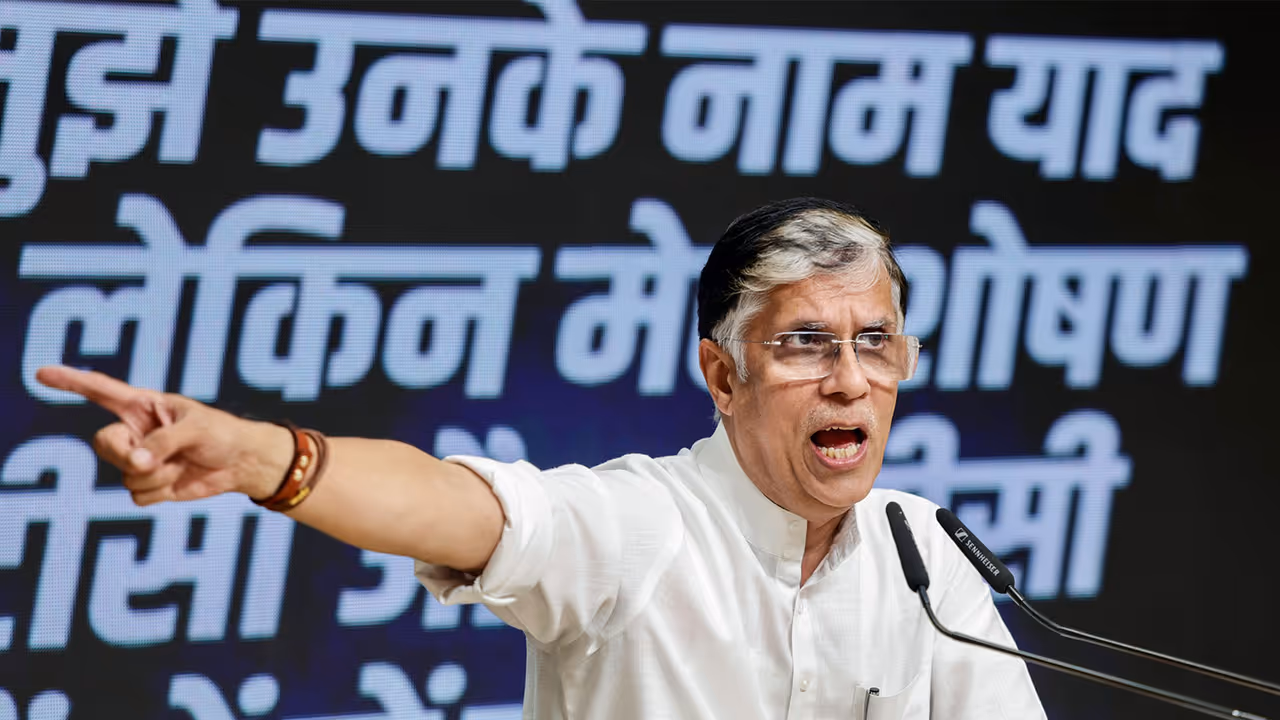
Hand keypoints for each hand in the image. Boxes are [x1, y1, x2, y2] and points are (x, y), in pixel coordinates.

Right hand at [35, 366, 292, 505]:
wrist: (241, 463)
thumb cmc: (223, 434)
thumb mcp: (197, 429)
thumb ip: (164, 442)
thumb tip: (135, 463)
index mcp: (144, 406)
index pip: (100, 390)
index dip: (71, 381)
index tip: (40, 373)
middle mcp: (135, 431)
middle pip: (104, 444)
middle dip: (127, 454)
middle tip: (153, 456)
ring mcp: (139, 458)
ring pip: (124, 474)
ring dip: (156, 475)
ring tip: (182, 464)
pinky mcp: (148, 483)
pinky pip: (137, 495)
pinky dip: (160, 491)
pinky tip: (179, 481)